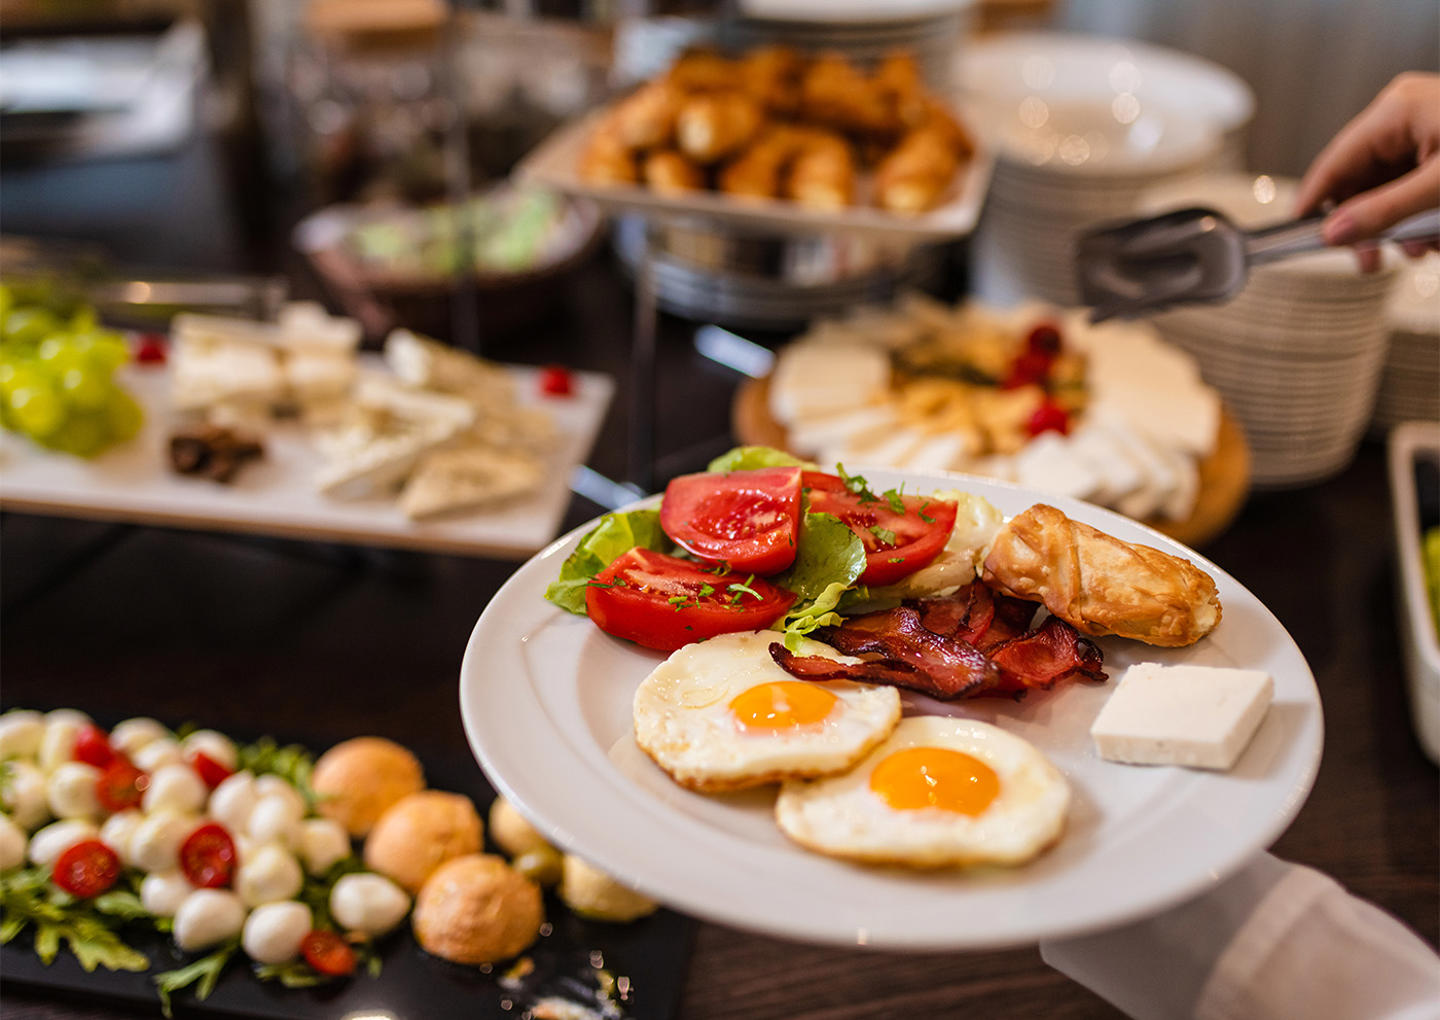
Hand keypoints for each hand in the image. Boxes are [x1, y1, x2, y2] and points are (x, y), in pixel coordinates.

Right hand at [1295, 72, 1439, 270]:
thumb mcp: (1439, 191)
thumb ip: (1382, 214)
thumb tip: (1334, 233)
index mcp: (1395, 111)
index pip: (1333, 163)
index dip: (1313, 204)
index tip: (1299, 239)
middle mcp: (1404, 118)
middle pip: (1358, 182)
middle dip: (1368, 226)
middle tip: (1371, 261)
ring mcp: (1424, 133)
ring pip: (1385, 192)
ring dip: (1399, 228)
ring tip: (1421, 248)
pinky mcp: (1439, 152)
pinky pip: (1411, 191)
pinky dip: (1419, 218)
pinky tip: (1435, 236)